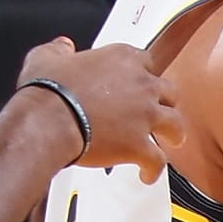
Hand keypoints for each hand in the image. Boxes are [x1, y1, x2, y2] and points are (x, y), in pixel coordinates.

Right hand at [21, 39, 182, 182]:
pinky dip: (154, 169)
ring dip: (173, 135)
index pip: (148, 62)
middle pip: (169, 93)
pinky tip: (147, 174)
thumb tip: (63, 47)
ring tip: (169, 142)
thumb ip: (59, 50)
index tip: (140, 83)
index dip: (145, 75)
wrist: (48, 121)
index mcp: (122, 59)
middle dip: (166, 103)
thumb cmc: (48, 91)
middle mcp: (140, 85)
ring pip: (176, 125)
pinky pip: (158, 161)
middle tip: (158, 112)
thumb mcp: (47, 58)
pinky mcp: (140, 145)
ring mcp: (145, 116)